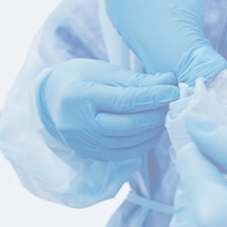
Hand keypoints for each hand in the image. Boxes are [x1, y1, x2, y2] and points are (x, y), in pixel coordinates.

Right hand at [39, 58, 180, 161]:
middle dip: (156, 115)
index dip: (153, 97)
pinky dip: (142, 144)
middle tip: (173, 104)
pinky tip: (151, 131)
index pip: (125, 100)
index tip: (174, 91)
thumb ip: (137, 81)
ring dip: (152, 131)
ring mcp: (84, 143)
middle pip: (128, 125)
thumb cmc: (81, 79)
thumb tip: (169, 82)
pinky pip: (123, 153)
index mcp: (80, 96)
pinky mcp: (90, 154)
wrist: (52, 99)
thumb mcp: (105, 72)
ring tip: (164, 116)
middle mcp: (80, 124)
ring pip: (128, 142)